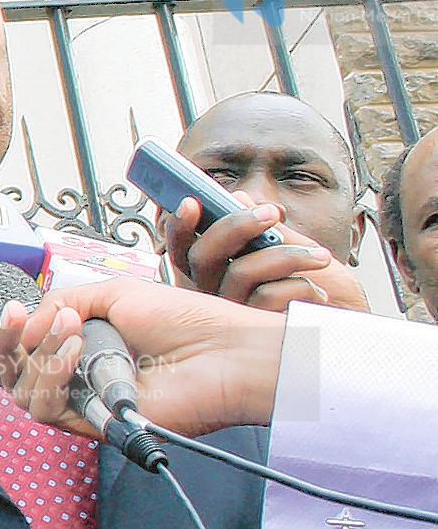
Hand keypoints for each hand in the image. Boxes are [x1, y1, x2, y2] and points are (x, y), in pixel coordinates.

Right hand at [0, 278, 285, 438]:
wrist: (222, 351)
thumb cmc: (182, 320)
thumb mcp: (114, 294)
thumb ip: (62, 301)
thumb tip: (26, 321)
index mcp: (77, 346)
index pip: (20, 350)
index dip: (3, 336)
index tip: (7, 313)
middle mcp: (75, 377)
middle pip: (8, 375)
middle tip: (10, 322)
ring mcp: (82, 403)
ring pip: (22, 392)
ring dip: (37, 355)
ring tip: (70, 328)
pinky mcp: (93, 426)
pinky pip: (47, 409)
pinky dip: (52, 376)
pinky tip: (75, 351)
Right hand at [164, 196, 368, 313]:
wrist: (348, 326)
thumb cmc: (321, 290)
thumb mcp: (294, 248)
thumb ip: (264, 228)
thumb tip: (237, 197)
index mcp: (217, 273)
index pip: (184, 249)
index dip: (179, 227)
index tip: (192, 202)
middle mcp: (215, 295)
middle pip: (202, 257)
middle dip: (235, 226)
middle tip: (270, 212)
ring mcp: (232, 314)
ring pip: (240, 272)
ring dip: (285, 255)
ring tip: (320, 256)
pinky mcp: (255, 331)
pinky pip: (268, 295)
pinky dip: (301, 286)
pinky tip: (319, 295)